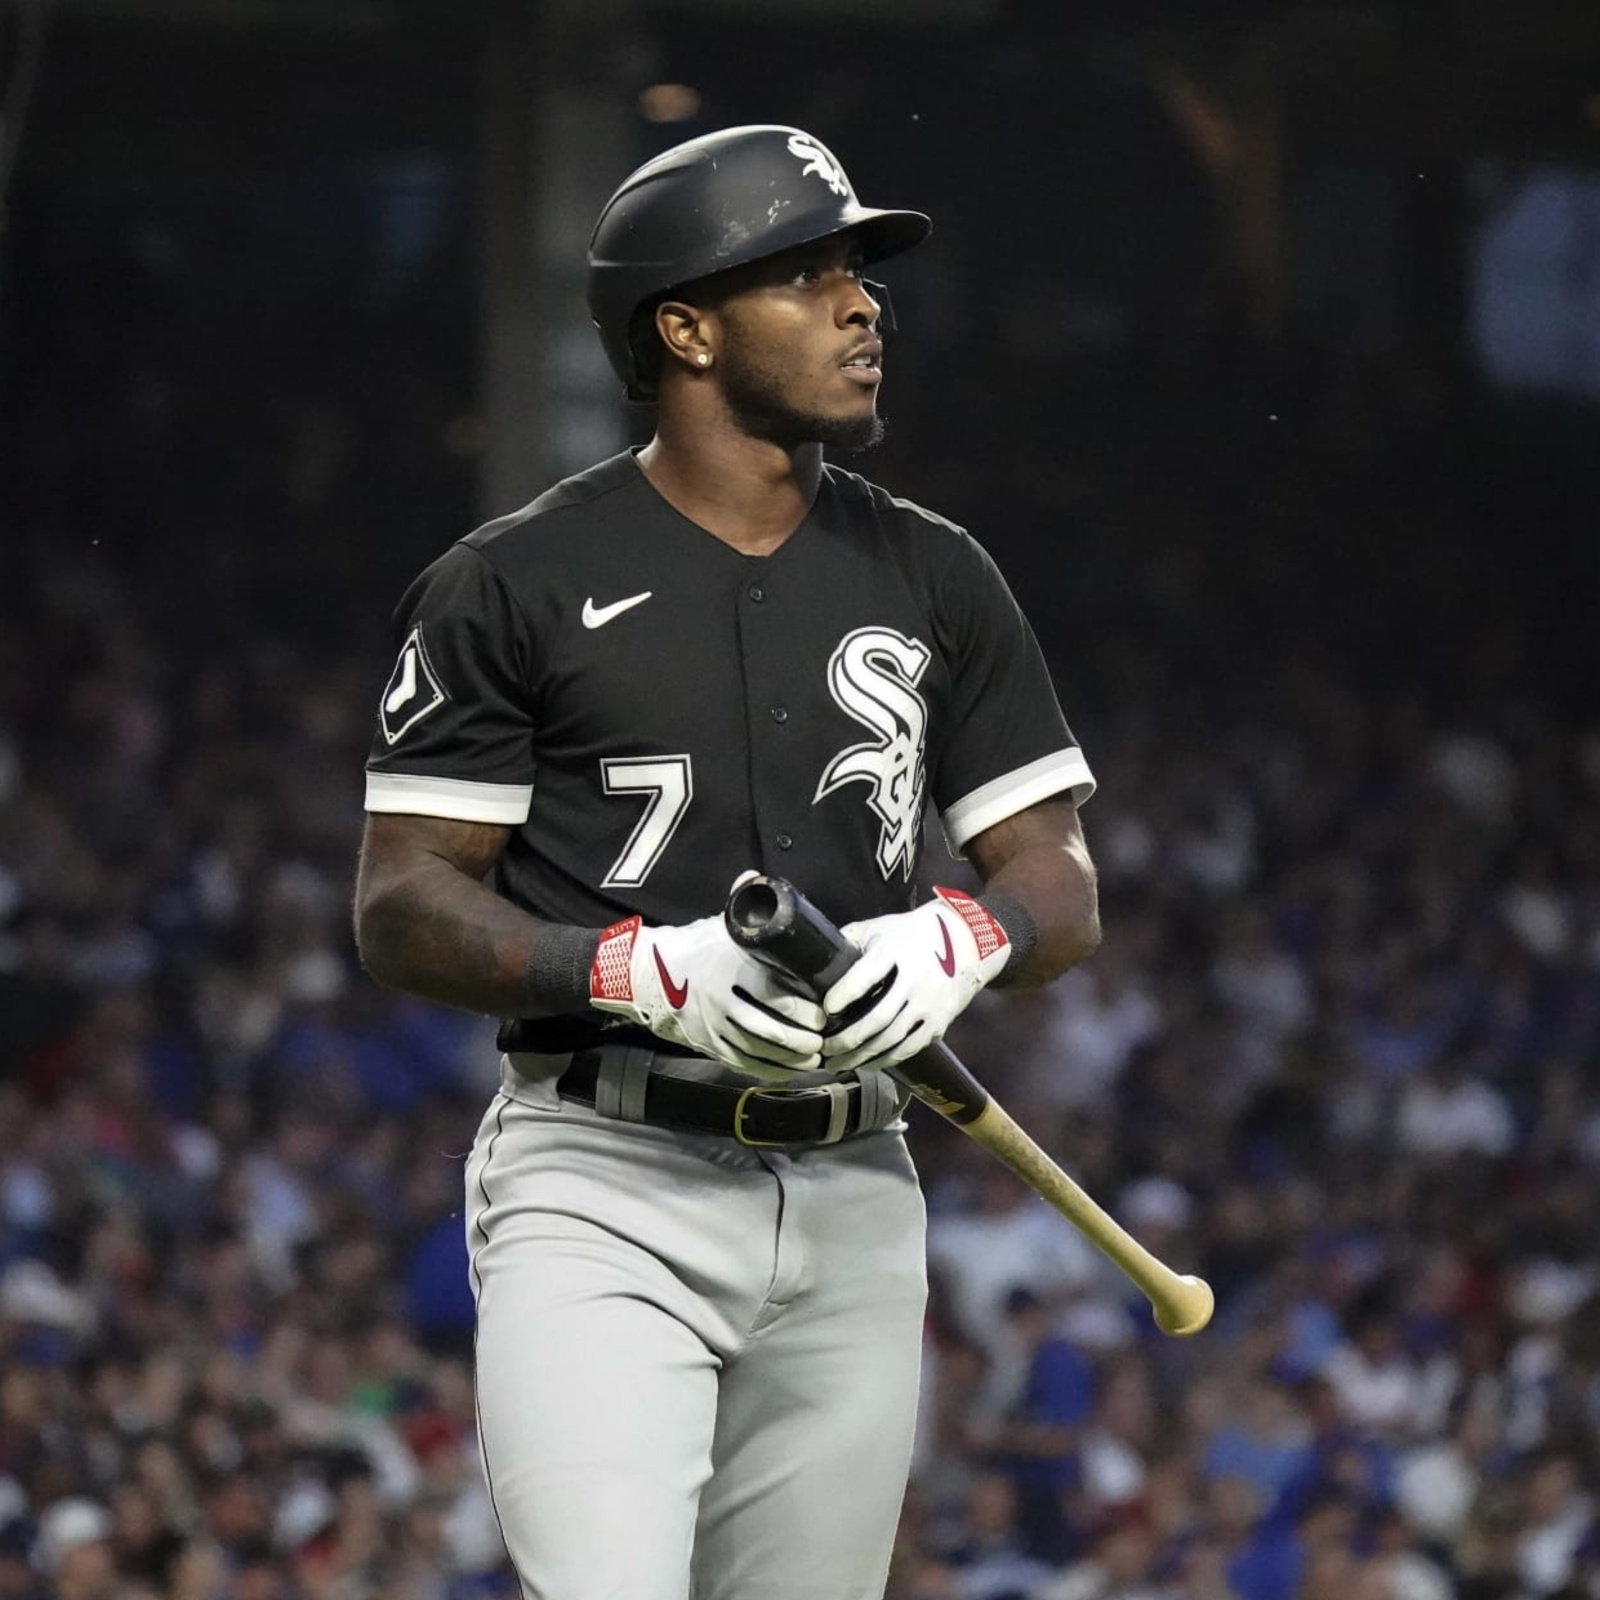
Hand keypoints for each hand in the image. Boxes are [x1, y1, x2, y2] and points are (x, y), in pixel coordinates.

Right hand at [590, 894, 826, 1080]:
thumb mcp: (718, 924)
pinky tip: (789, 1070)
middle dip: (800, 1038)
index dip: (800, 1007)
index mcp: (728, 969)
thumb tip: (754, 876)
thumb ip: (740, 904)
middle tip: (824, 1038)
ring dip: (789, 1059)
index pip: (770, 993)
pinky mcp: (708, 1045)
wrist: (648, 976)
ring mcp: (712, 1027)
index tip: (821, 1012)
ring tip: (814, 1057)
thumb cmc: (694, 947)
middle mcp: (719, 1001)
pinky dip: (768, 1070)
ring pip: (756, 1050)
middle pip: (767, 1028)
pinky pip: (742, 1063)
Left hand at [819, 888, 1011, 1072]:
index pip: (866, 976)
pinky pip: (909, 1047)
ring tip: (837, 1064)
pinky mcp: (938, 1022)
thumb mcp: (879, 928)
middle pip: (878, 1017)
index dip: (844, 994)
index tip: (826, 1010)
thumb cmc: (910, 934)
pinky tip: (867, 1064)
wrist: (965, 943)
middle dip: (847, 1038)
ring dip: (862, 1056)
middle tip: (824, 1049)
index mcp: (895, 951)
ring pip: (892, 1039)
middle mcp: (915, 980)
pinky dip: (886, 1060)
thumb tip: (815, 962)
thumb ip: (848, 942)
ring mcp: (929, 1004)